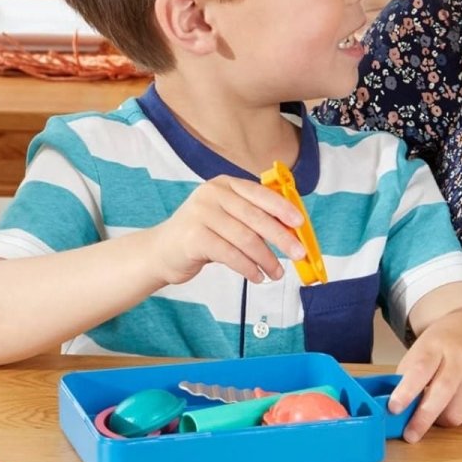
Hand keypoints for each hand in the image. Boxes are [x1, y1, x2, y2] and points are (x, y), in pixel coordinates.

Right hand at [150, 175, 307, 286]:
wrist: (160, 251)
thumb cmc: (202, 235)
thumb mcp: (228, 218)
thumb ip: (254, 218)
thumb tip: (292, 230)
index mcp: (225, 184)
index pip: (260, 194)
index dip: (283, 208)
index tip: (301, 223)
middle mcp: (212, 194)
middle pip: (256, 217)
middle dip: (282, 237)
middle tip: (299, 254)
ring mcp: (200, 214)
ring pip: (245, 238)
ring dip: (266, 259)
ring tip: (277, 272)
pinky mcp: (193, 237)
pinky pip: (230, 255)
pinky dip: (248, 268)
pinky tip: (257, 276)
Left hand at [387, 307, 461, 442]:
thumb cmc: (446, 344)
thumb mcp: (423, 347)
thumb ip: (409, 375)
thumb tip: (397, 410)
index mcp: (436, 344)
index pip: (420, 369)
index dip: (406, 391)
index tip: (394, 408)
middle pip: (441, 394)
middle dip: (422, 420)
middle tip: (410, 435)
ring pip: (457, 414)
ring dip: (444, 419)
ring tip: (441, 406)